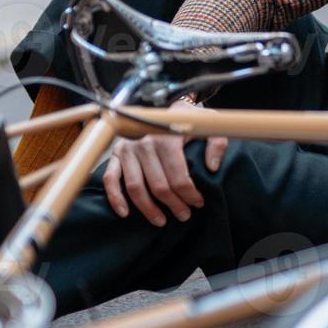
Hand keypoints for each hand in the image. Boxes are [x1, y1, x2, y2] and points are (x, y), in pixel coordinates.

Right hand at [102, 97, 227, 226]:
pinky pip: (110, 178)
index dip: (190, 194)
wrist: (164, 106)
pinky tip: (125, 213)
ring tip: (161, 221)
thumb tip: (212, 167)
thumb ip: (217, 142)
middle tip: (184, 215)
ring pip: (135, 187)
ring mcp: (128, 148)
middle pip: (159, 186)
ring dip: (148, 209)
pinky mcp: (116, 153)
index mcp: (168, 137)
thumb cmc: (187, 119)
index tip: (198, 203)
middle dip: (174, 205)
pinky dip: (115, 197)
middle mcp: (145, 142)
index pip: (178, 176)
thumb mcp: (208, 124)